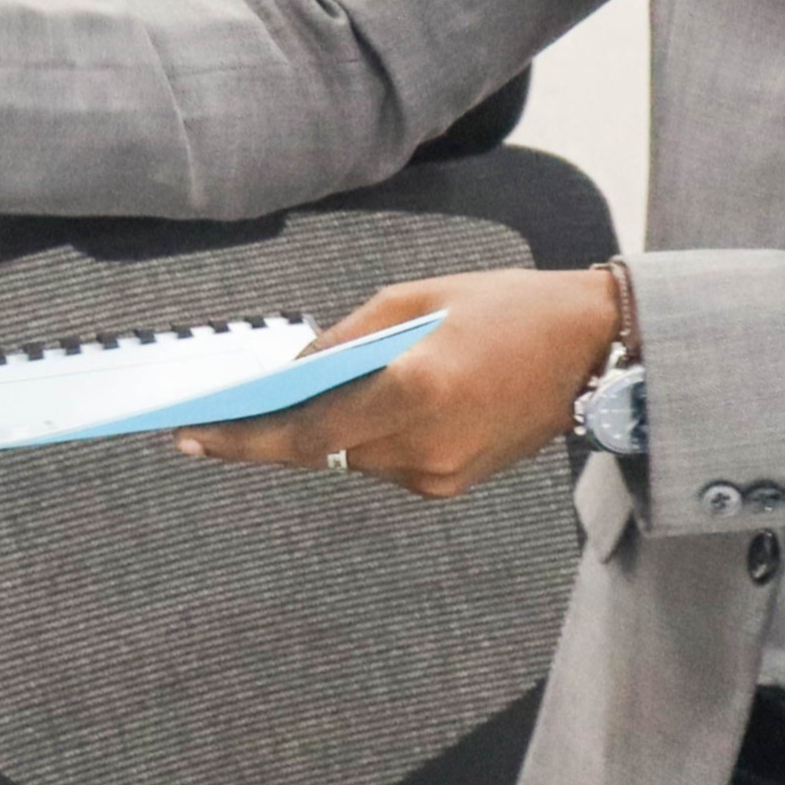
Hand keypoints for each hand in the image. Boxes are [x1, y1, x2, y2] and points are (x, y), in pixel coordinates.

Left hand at [171, 267, 620, 498]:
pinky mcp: (452, 485)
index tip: (193, 438)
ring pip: (351, 457)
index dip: (243, 440)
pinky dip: (368, 434)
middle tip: (226, 416)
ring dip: (327, 428)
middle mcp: (421, 445)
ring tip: (312, 395)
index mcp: (413, 389)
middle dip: (275, 431)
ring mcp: (439, 474)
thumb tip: (291, 372)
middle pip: (321, 450)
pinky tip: (374, 402)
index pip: (305, 432)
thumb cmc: (504, 307)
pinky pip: (386, 462)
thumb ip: (345, 339)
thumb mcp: (414, 299)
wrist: (591, 351)